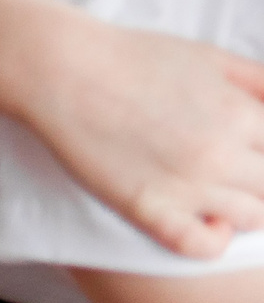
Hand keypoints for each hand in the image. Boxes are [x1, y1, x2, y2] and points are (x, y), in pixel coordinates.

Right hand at [17, 17, 263, 258]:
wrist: (60, 68)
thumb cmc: (131, 57)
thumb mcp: (208, 55)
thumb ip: (259, 80)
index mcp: (240, 113)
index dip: (263, 149)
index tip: (248, 148)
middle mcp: (220, 153)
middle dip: (259, 175)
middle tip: (231, 164)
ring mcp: (186, 185)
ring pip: (252, 219)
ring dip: (243, 205)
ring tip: (216, 186)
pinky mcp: (149, 208)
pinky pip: (204, 247)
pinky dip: (214, 239)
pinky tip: (205, 219)